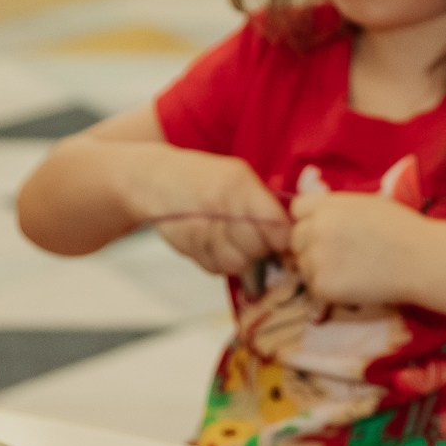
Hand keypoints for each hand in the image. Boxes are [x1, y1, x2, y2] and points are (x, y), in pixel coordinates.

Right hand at [134, 150, 287, 276]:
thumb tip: (291, 229)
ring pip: (238, 264)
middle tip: (259, 241)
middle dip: (263, 249)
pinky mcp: (188, 248)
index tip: (285, 241)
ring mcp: (201, 230)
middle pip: (258, 248)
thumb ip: (263, 200)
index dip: (284, 238)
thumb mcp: (237, 175)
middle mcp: (219, 208)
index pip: (275, 225)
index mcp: (239, 185)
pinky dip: (221, 263)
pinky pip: (216, 269)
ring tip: (235, 241)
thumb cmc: (204, 177)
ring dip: (242, 259)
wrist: (154, 179)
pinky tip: (215, 245)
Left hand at [289, 190, 440, 306]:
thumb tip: (318, 219)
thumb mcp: (365, 204)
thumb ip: (337, 209)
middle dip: (311, 246)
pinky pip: (314, 287)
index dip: (310, 220)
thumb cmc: (402, 229)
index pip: (297, 210)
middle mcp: (316, 229)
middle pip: (296, 238)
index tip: (325, 230)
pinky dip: (329, 289)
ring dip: (318, 269)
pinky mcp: (323, 286)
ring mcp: (317, 258)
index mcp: (327, 205)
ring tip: (349, 271)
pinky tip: (352, 284)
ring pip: (303, 265)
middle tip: (338, 255)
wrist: (421, 260)